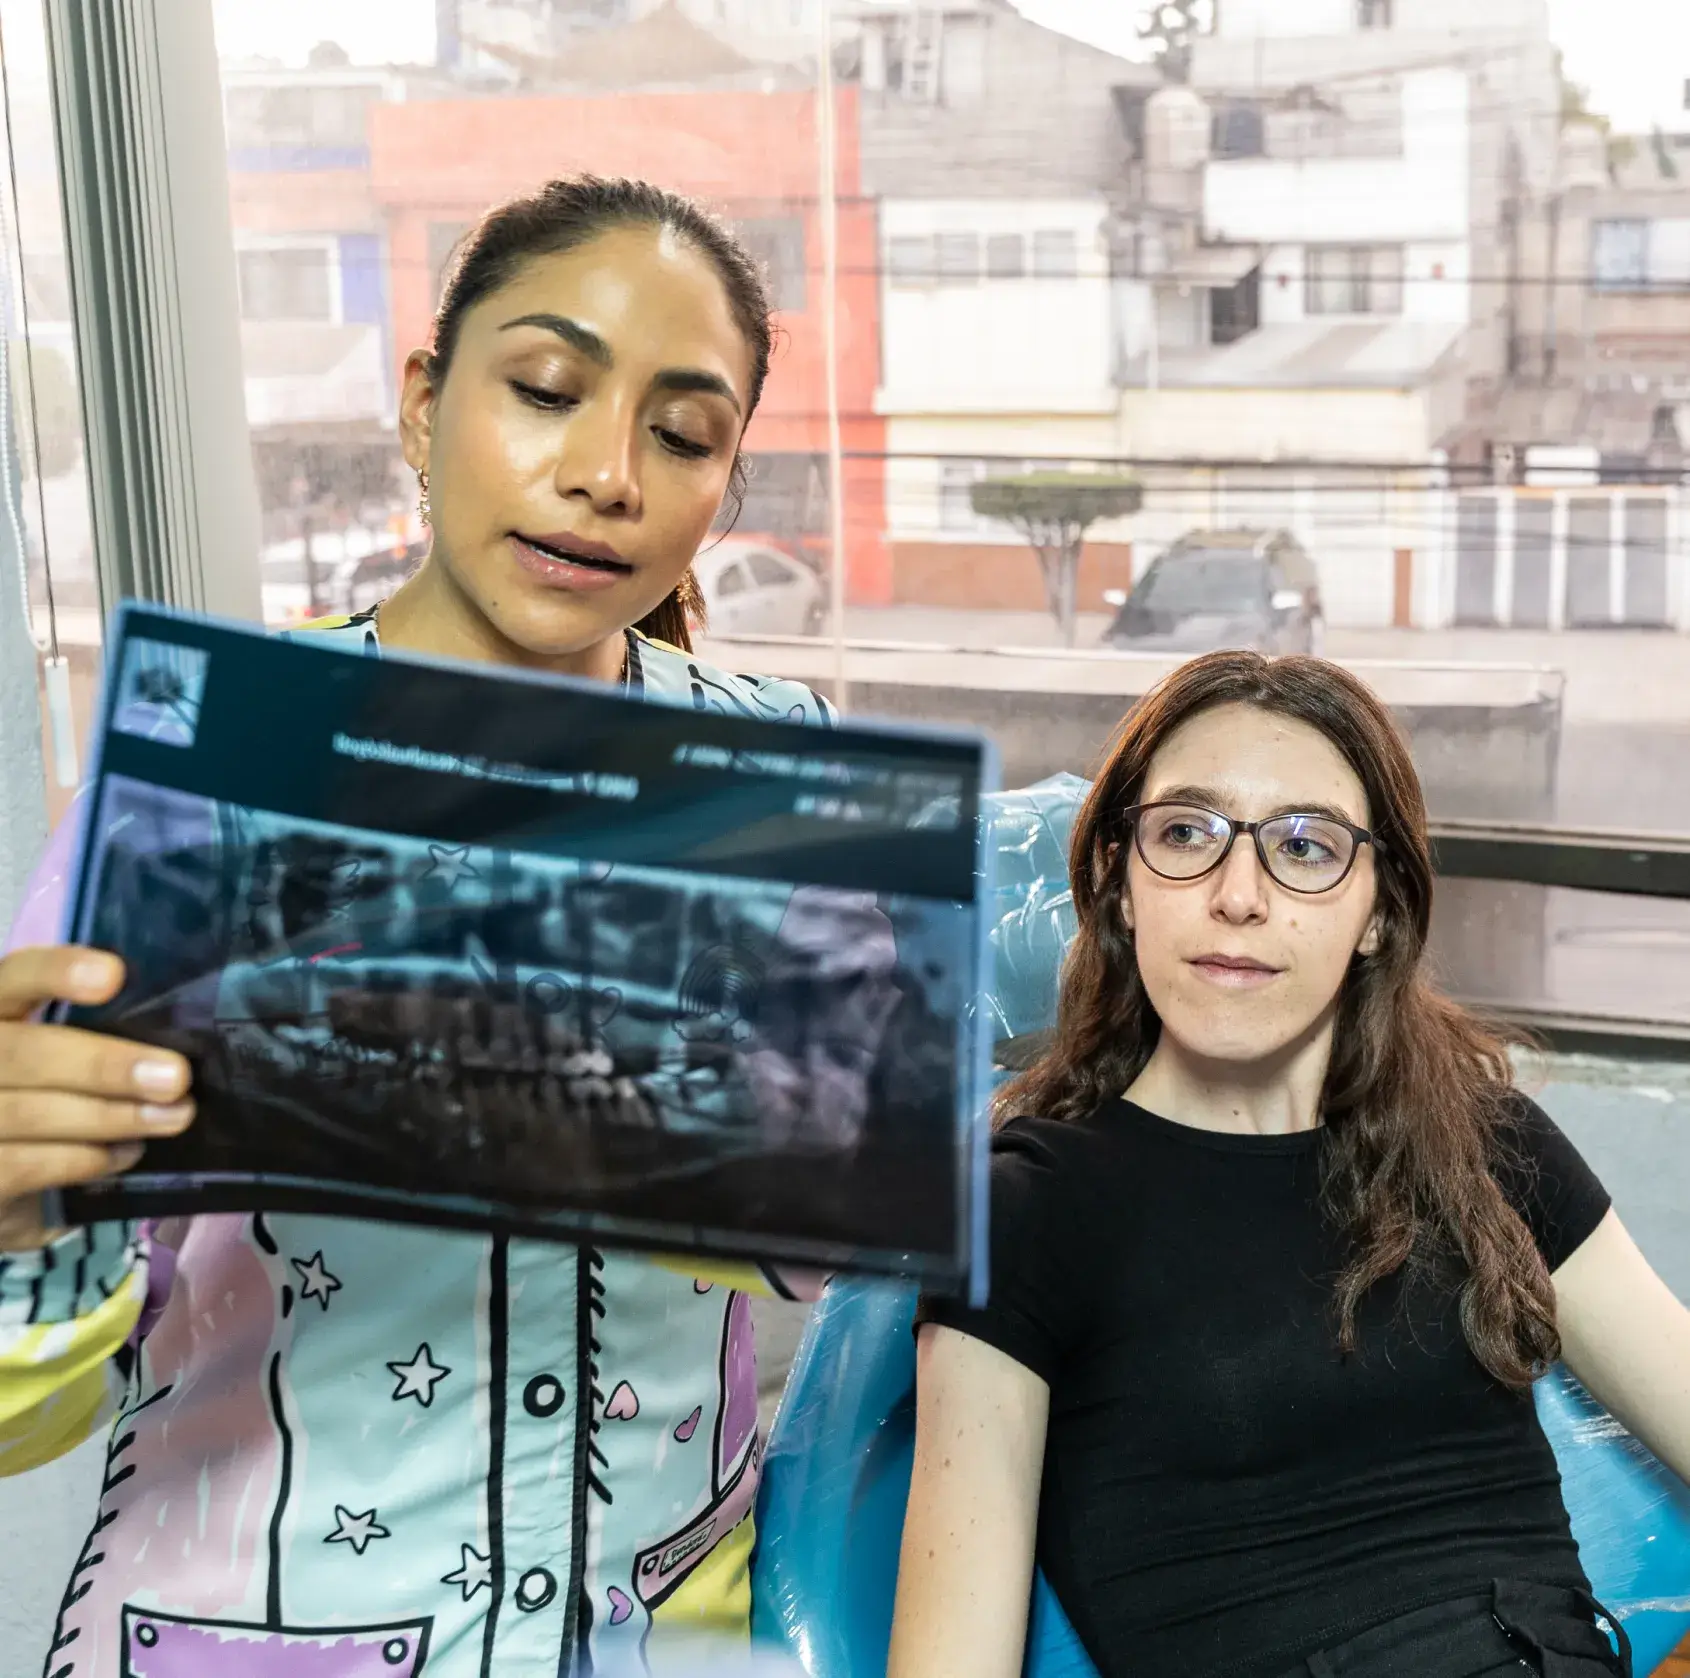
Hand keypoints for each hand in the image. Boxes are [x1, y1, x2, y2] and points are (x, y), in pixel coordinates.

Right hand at [0, 947, 191, 1252]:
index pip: (17, 976)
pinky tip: (127, 1151)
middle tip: (174, 1078)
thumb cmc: (50, 1090)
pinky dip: (84, 1160)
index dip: (57, 972)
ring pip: (30, 1113)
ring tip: (174, 1117)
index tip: (114, 976)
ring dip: (112, 1117)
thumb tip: (175, 1043)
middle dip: (103, 1066)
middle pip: (23, 1053)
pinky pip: (24, 1166)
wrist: (7, 1166)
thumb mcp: (68, 1049)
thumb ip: (101, 1032)